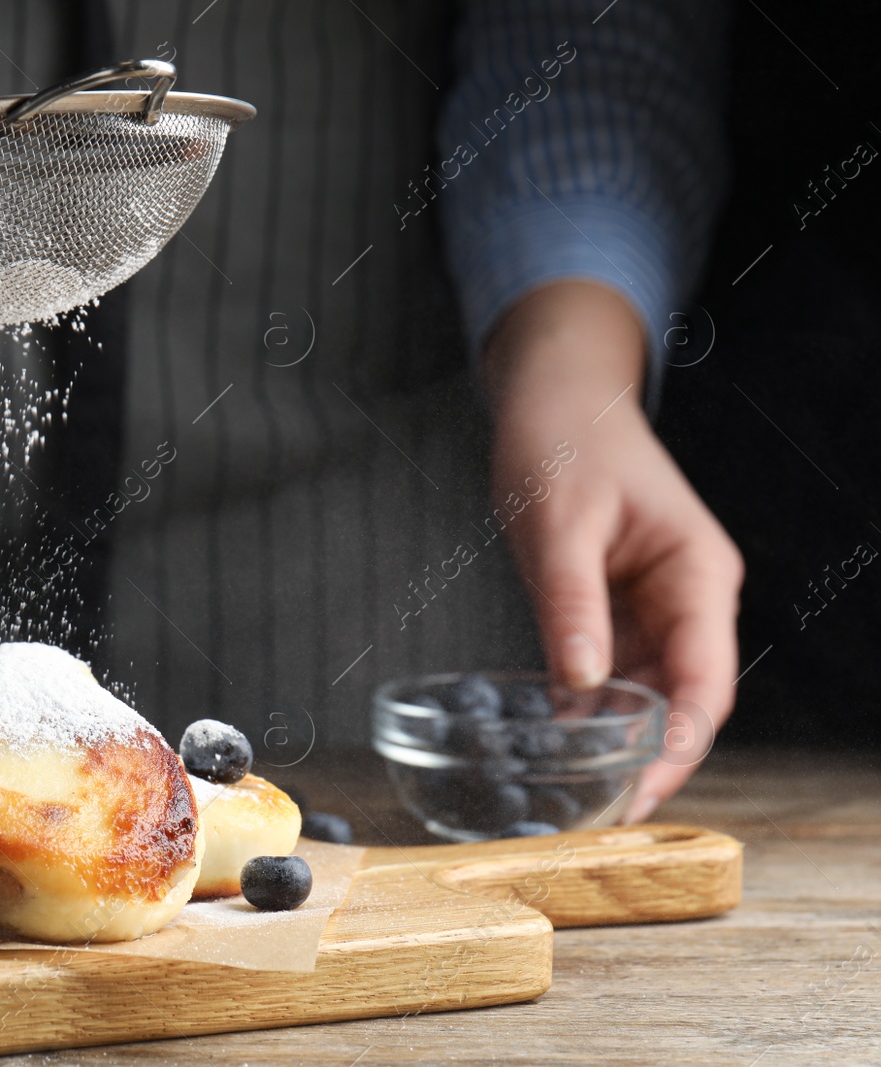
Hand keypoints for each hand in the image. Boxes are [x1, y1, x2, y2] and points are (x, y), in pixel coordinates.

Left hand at [484, 281, 743, 823]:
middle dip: (652, 758)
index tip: (643, 793)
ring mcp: (654, 605)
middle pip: (684, 698)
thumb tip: (580, 683)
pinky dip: (593, 708)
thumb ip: (570, 603)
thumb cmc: (565, 444)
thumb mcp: (559, 524)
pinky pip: (614, 671)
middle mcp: (687, 597)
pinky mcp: (617, 607)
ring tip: (580, 794)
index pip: (705, 680)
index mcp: (697, 574)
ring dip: (622, 740)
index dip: (682, 745)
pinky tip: (562, 744)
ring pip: (649, 692)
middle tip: (601, 814)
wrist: (554, 399)